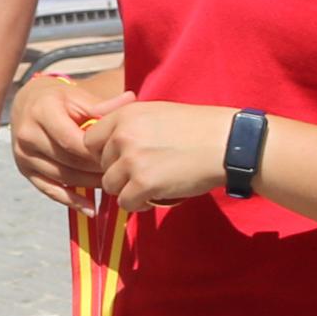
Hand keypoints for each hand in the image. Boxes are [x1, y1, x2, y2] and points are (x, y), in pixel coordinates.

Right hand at [10, 68, 114, 206]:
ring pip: (62, 177)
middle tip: (120, 172)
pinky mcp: (25, 170)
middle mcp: (28, 135)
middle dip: (95, 169)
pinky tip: (90, 208)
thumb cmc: (58, 99)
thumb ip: (102, 105)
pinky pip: (50, 190)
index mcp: (42, 112)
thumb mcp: (78, 97)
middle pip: (68, 161)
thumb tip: (130, 100)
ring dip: (88, 184)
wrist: (28, 103)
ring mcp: (23, 155)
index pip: (72, 140)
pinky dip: (71, 201)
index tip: (118, 155)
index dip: (96, 152)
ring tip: (111, 184)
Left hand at [89, 99, 234, 211]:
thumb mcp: (156, 112)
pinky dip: (139, 204)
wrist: (226, 143)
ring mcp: (132, 161)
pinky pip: (125, 203)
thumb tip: (100, 124)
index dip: (104, 153)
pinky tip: (157, 195)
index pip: (90, 140)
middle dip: (119, 172)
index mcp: (125, 115)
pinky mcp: (143, 184)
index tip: (122, 158)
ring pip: (110, 186)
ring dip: (128, 189)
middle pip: (101, 165)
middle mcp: (123, 136)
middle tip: (146, 171)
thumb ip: (128, 122)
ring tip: (152, 184)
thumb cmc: (196, 128)